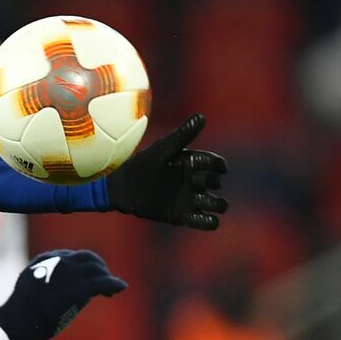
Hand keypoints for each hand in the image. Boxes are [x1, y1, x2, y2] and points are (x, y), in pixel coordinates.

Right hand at [0, 249, 127, 339]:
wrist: (20, 320)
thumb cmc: (21, 312)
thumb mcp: (30, 289)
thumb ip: (44, 283)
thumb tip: (56, 291)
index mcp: (45, 259)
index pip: (69, 257)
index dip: (81, 266)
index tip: (86, 275)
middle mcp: (60, 261)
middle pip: (86, 258)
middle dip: (97, 267)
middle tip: (103, 279)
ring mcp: (71, 273)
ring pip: (97, 268)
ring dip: (106, 276)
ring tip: (112, 288)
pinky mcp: (81, 288)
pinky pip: (103, 282)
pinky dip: (114, 284)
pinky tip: (121, 287)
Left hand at [106, 113, 228, 230]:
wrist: (123, 188)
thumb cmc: (143, 164)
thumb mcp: (163, 150)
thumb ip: (182, 135)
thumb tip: (201, 117)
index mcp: (191, 163)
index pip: (215, 164)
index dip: (216, 164)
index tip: (206, 165)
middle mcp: (193, 180)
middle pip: (215, 182)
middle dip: (209, 181)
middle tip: (193, 181)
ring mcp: (189, 198)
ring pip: (216, 203)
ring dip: (217, 203)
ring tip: (204, 201)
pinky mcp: (183, 215)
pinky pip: (205, 221)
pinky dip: (210, 222)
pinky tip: (208, 219)